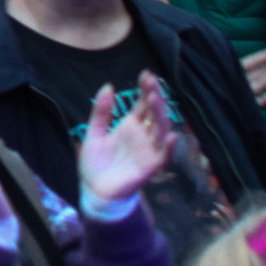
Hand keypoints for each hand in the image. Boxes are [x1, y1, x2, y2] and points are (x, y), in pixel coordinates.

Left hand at [76, 78, 172, 213]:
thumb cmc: (95, 163)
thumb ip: (101, 112)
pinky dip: (169, 148)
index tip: (146, 74)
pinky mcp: (150, 167)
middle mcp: (143, 135)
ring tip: (155, 99)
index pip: (143, 104)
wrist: (94, 191)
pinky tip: (171, 136)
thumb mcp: (94, 134)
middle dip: (154, 96)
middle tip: (151, 81)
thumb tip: (108, 86)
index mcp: (130, 125)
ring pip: (161, 130)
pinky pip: (164, 157)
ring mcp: (148, 150)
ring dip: (161, 115)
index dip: (146, 89)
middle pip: (154, 113)